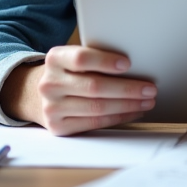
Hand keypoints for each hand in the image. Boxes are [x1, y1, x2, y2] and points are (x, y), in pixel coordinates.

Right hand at [3, 45, 156, 135]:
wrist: (36, 95)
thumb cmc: (67, 73)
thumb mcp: (71, 59)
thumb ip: (94, 59)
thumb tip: (135, 66)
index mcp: (54, 58)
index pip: (81, 58)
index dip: (106, 61)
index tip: (128, 63)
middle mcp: (49, 83)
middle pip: (94, 86)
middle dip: (127, 88)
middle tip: (150, 88)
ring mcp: (52, 107)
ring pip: (97, 107)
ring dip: (128, 105)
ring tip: (147, 101)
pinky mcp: (58, 127)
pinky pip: (95, 122)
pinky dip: (118, 117)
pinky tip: (133, 111)